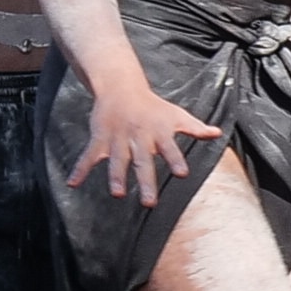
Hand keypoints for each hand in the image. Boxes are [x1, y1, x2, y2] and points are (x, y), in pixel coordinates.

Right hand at [71, 84, 219, 203]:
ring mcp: (118, 139)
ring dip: (116, 176)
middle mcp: (139, 138)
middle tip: (149, 203)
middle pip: (143, 162)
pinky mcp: (100, 139)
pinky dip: (80, 169)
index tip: (182, 174)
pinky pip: (88, 155)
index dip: (176, 160)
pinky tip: (73, 183)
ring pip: (117, 161)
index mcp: (159, 133)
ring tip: (117, 193)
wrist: (122, 88)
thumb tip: (217, 133)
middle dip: (146, 181)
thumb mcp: (177, 114)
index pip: (170, 148)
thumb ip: (195, 128)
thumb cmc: (154, 106)